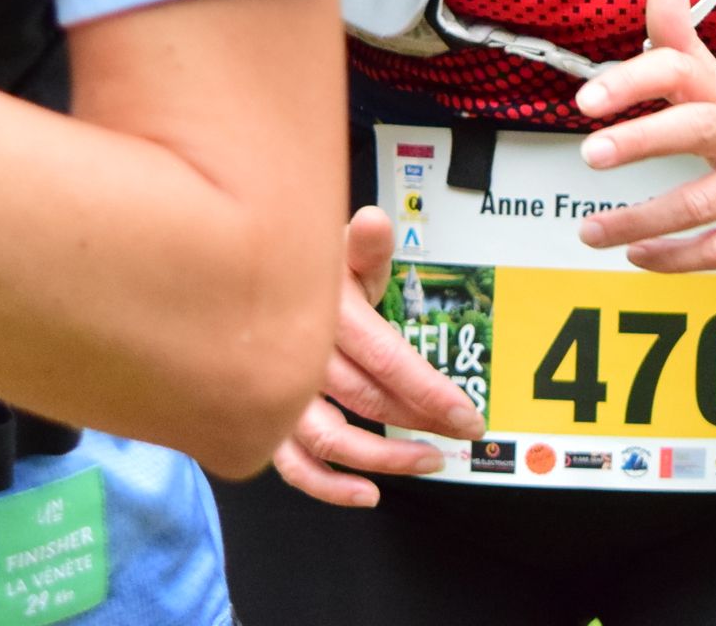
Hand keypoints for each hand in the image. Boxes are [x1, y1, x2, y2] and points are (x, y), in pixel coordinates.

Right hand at [268, 205, 485, 507]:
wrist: (248, 285)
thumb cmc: (302, 271)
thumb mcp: (337, 249)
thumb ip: (366, 246)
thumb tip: (374, 223)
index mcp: (324, 313)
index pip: (387, 360)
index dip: (431, 393)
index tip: (467, 417)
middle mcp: (298, 356)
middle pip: (368, 400)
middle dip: (423, 421)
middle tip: (460, 432)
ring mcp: (278, 393)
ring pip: (332, 440)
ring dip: (385, 458)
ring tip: (428, 461)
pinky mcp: (265, 420)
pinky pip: (292, 465)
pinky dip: (329, 487)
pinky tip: (366, 492)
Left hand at [572, 0, 715, 271]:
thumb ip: (682, 38)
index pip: (681, 71)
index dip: (634, 80)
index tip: (588, 99)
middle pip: (696, 130)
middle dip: (641, 140)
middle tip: (590, 153)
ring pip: (701, 203)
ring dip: (641, 220)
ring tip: (593, 229)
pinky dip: (676, 257)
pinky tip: (640, 255)